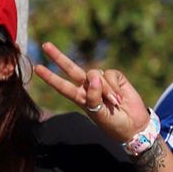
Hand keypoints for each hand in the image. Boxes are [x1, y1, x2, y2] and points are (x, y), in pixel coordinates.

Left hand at [32, 42, 149, 142]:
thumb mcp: (99, 115)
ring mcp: (102, 81)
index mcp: (81, 98)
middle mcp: (88, 87)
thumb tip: (94, 77)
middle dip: (59, 57)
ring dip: (105, 90)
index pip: (62, 86)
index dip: (51, 77)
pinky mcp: (115, 78)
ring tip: (114, 103)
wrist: (134, 125)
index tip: (38, 68)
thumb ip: (94, 97)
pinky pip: (109, 75)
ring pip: (95, 74)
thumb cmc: (114, 124)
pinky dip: (113, 87)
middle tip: (46, 46)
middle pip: (71, 69)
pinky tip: (120, 98)